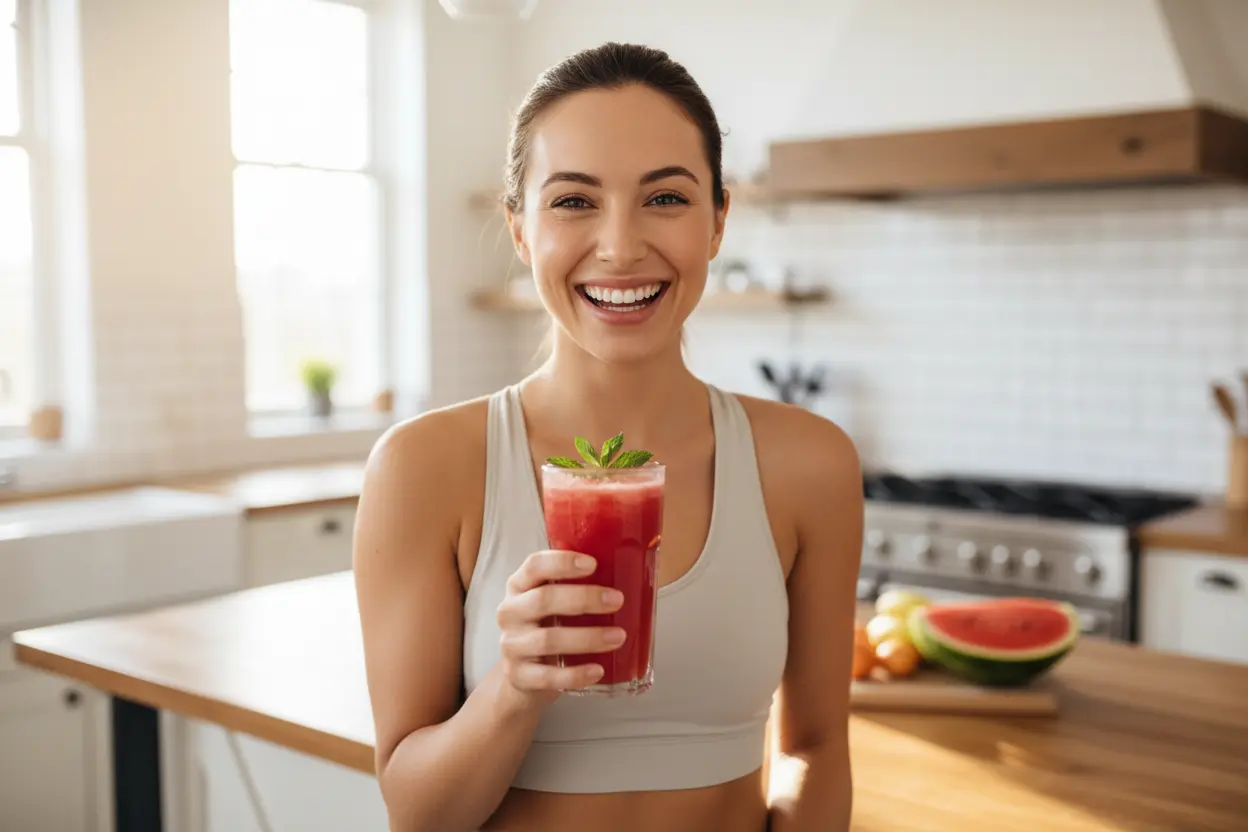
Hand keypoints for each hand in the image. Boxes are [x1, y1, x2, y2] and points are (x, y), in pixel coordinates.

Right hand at [496, 550, 625, 701]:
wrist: (521, 674)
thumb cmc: (545, 627)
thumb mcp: (552, 603)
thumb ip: (575, 587)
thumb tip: (626, 573)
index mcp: (519, 586)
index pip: (535, 565)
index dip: (562, 562)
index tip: (593, 564)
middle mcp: (511, 612)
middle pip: (544, 600)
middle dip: (584, 599)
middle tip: (617, 600)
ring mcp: (512, 645)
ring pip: (548, 640)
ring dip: (587, 638)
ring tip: (618, 637)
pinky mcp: (518, 676)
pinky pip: (548, 676)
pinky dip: (576, 674)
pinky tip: (597, 670)